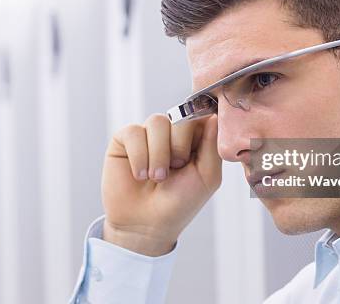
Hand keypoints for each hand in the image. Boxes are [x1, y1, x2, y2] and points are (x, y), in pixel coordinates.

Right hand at [101, 113, 220, 255]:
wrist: (146, 225)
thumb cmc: (180, 202)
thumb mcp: (207, 177)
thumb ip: (212, 146)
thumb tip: (215, 116)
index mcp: (195, 138)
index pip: (201, 114)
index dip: (200, 127)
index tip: (196, 151)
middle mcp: (172, 132)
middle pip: (180, 116)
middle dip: (179, 147)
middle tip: (175, 170)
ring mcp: (148, 134)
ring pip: (157, 121)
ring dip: (158, 155)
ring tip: (156, 178)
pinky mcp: (125, 139)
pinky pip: (133, 132)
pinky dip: (139, 157)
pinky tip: (139, 175)